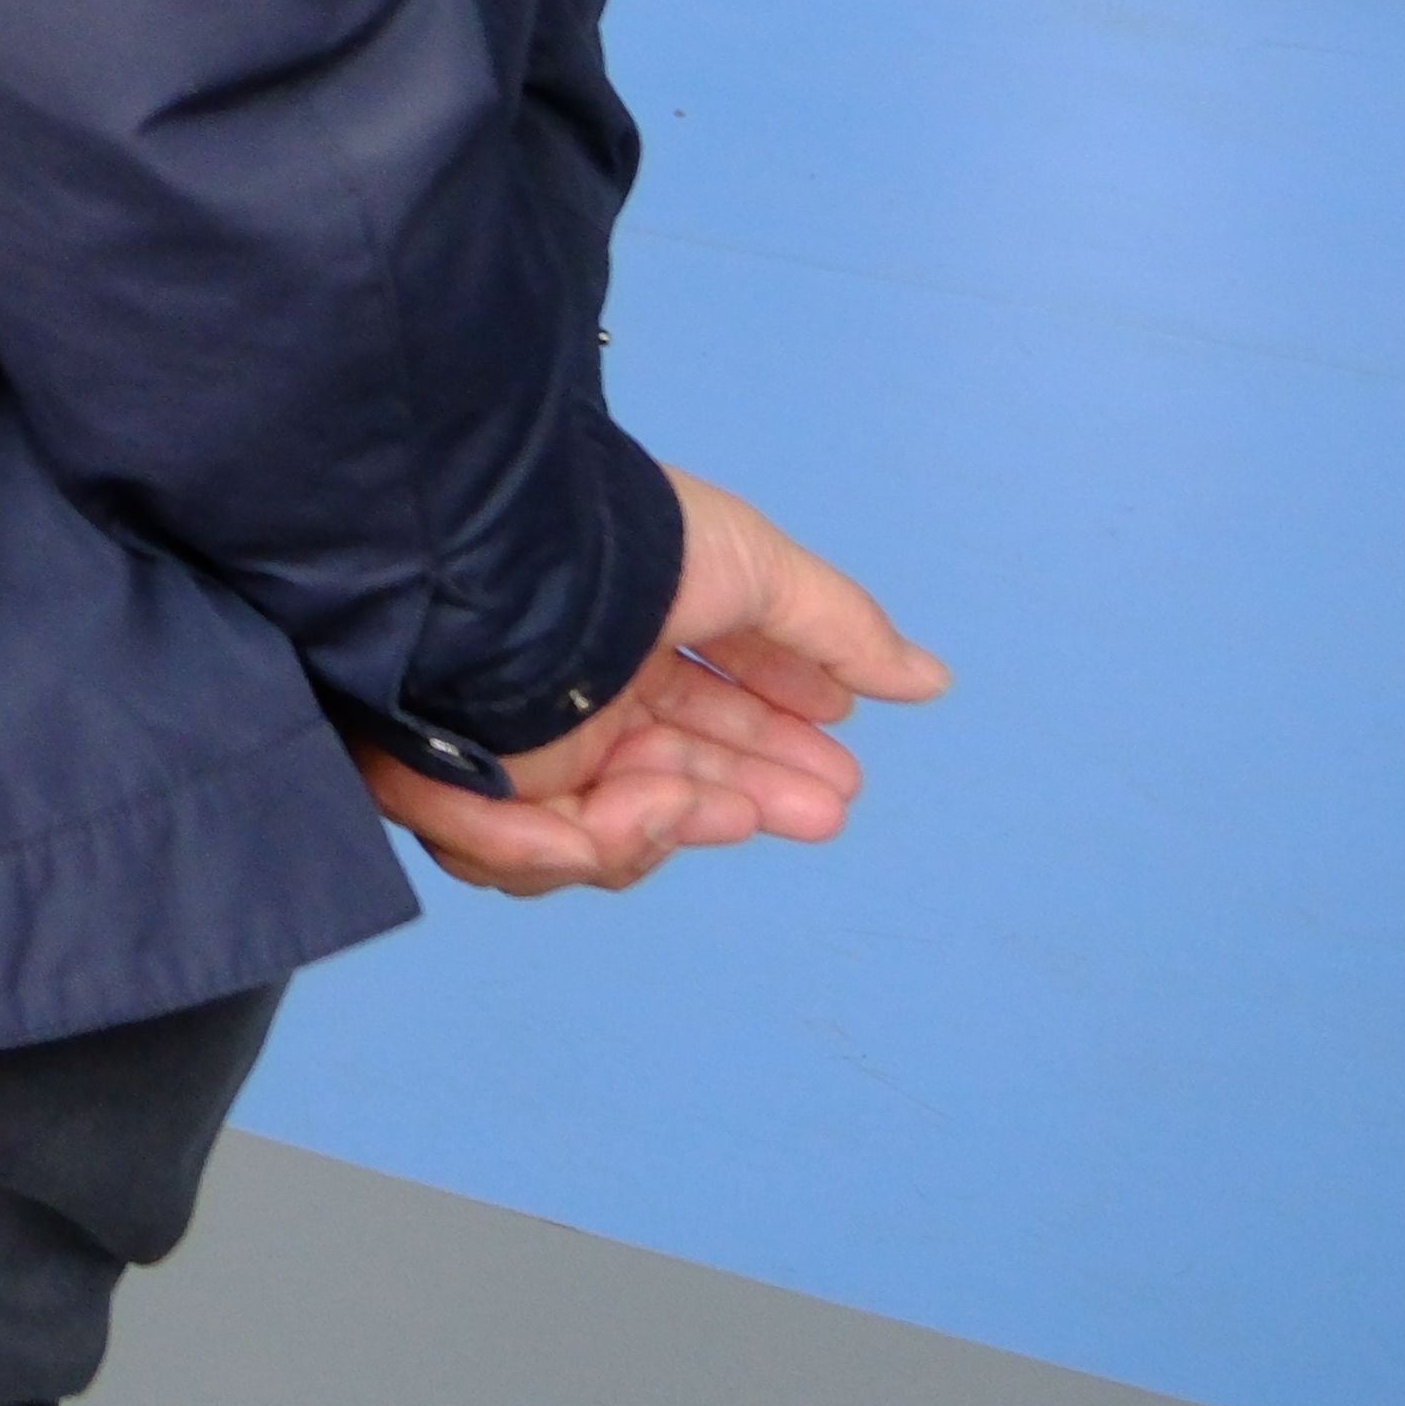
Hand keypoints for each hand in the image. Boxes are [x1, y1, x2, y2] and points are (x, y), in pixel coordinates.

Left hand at [359, 471, 943, 896]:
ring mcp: (529, 745)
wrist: (526, 565)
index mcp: (632, 638)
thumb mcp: (758, 569)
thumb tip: (929, 680)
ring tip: (728, 804)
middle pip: (675, 780)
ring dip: (681, 824)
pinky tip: (654, 809)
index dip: (776, 743)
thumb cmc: (637, 548)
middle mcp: (579, 696)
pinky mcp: (475, 790)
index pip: (712, 710)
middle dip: (754, 798)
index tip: (839, 767)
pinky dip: (597, 845)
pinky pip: (533, 858)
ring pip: (612, 835)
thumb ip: (840, 629)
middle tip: (825, 810)